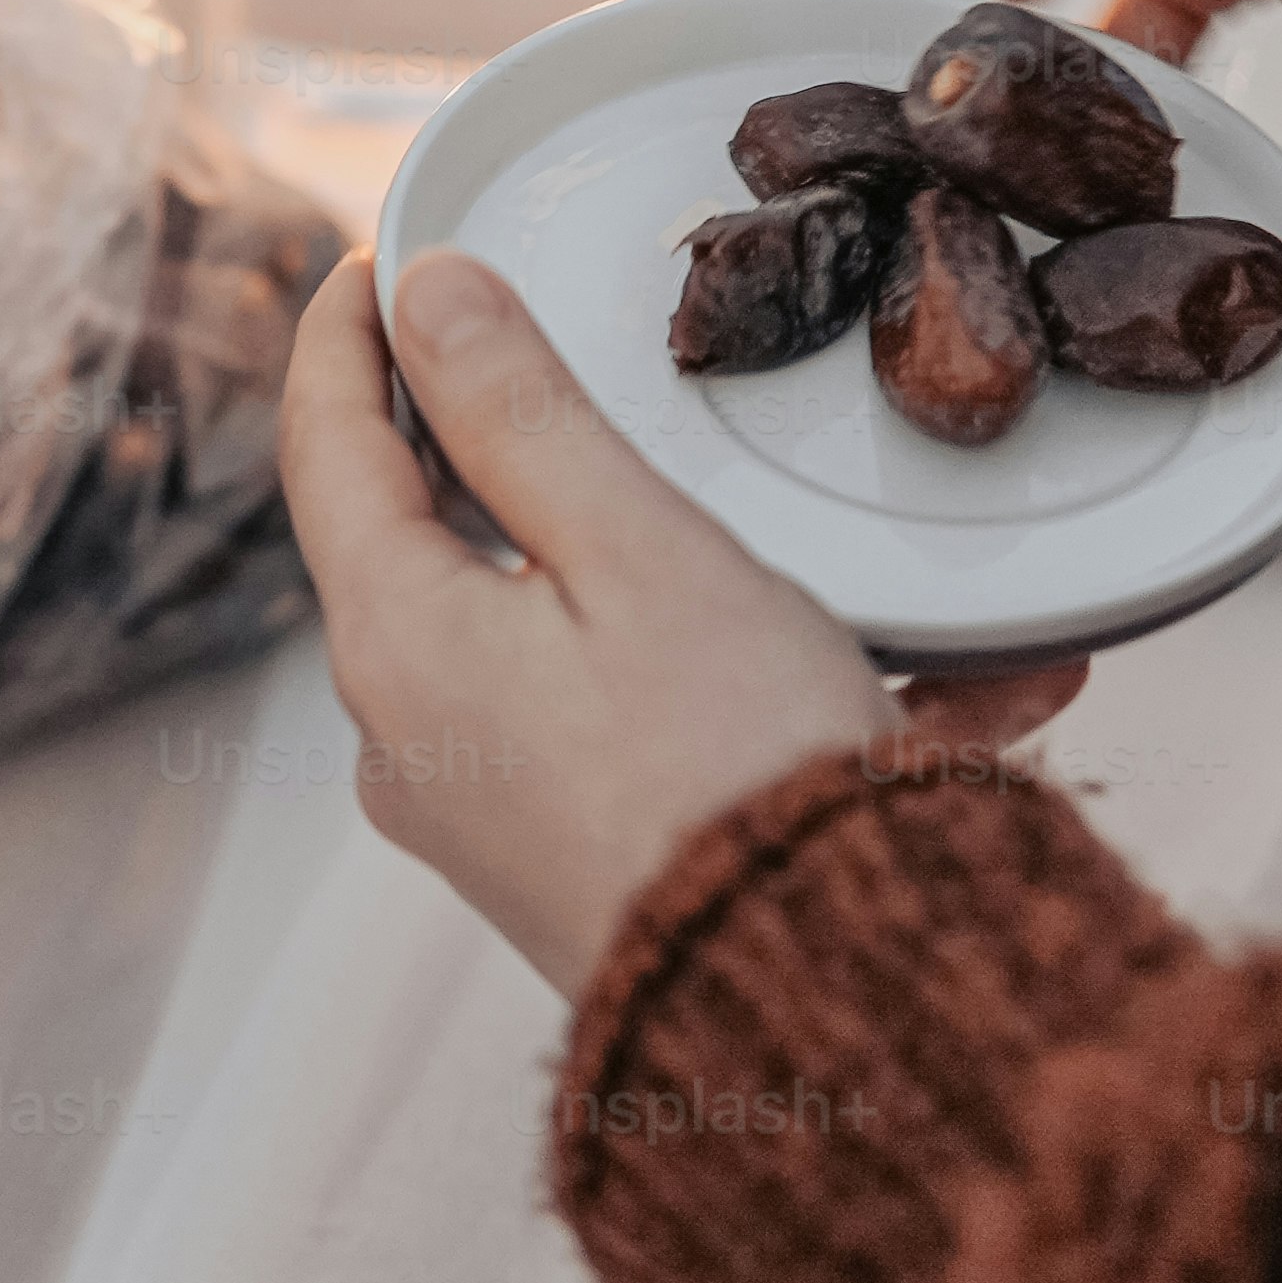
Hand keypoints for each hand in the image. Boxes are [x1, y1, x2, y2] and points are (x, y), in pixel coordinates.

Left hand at [273, 252, 1083, 994]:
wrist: (833, 1023)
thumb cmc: (735, 776)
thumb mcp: (637, 551)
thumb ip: (522, 414)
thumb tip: (426, 301)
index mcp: (399, 643)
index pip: (327, 447)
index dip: (346, 337)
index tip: (380, 259)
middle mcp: (416, 738)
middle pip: (441, 540)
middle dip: (528, 450)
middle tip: (566, 353)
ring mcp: (494, 814)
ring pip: (582, 637)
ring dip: (714, 583)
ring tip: (850, 554)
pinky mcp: (582, 869)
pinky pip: (670, 733)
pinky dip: (779, 689)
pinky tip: (955, 688)